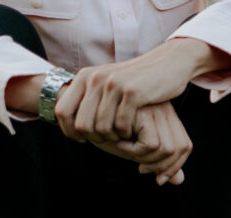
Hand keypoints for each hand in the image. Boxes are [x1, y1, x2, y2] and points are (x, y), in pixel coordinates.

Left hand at [55, 38, 230, 142]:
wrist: (168, 63)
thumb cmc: (137, 78)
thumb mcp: (108, 82)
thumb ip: (90, 96)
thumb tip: (69, 119)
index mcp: (86, 76)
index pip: (62, 111)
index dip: (68, 131)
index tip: (81, 140)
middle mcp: (96, 79)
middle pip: (82, 124)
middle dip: (94, 139)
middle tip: (106, 142)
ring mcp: (114, 85)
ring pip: (102, 127)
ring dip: (112, 138)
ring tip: (121, 138)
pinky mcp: (133, 92)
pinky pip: (122, 124)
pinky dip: (127, 134)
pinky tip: (133, 132)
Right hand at [86, 102, 191, 184]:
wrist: (82, 108)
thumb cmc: (109, 129)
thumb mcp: (136, 148)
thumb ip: (159, 162)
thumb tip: (179, 181)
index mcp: (166, 118)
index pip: (185, 147)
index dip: (173, 166)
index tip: (148, 169)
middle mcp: (164, 111)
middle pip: (181, 149)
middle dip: (157, 165)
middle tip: (134, 159)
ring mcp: (154, 109)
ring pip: (165, 149)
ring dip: (142, 156)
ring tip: (123, 146)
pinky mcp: (141, 111)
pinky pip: (150, 145)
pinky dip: (132, 150)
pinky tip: (117, 140)